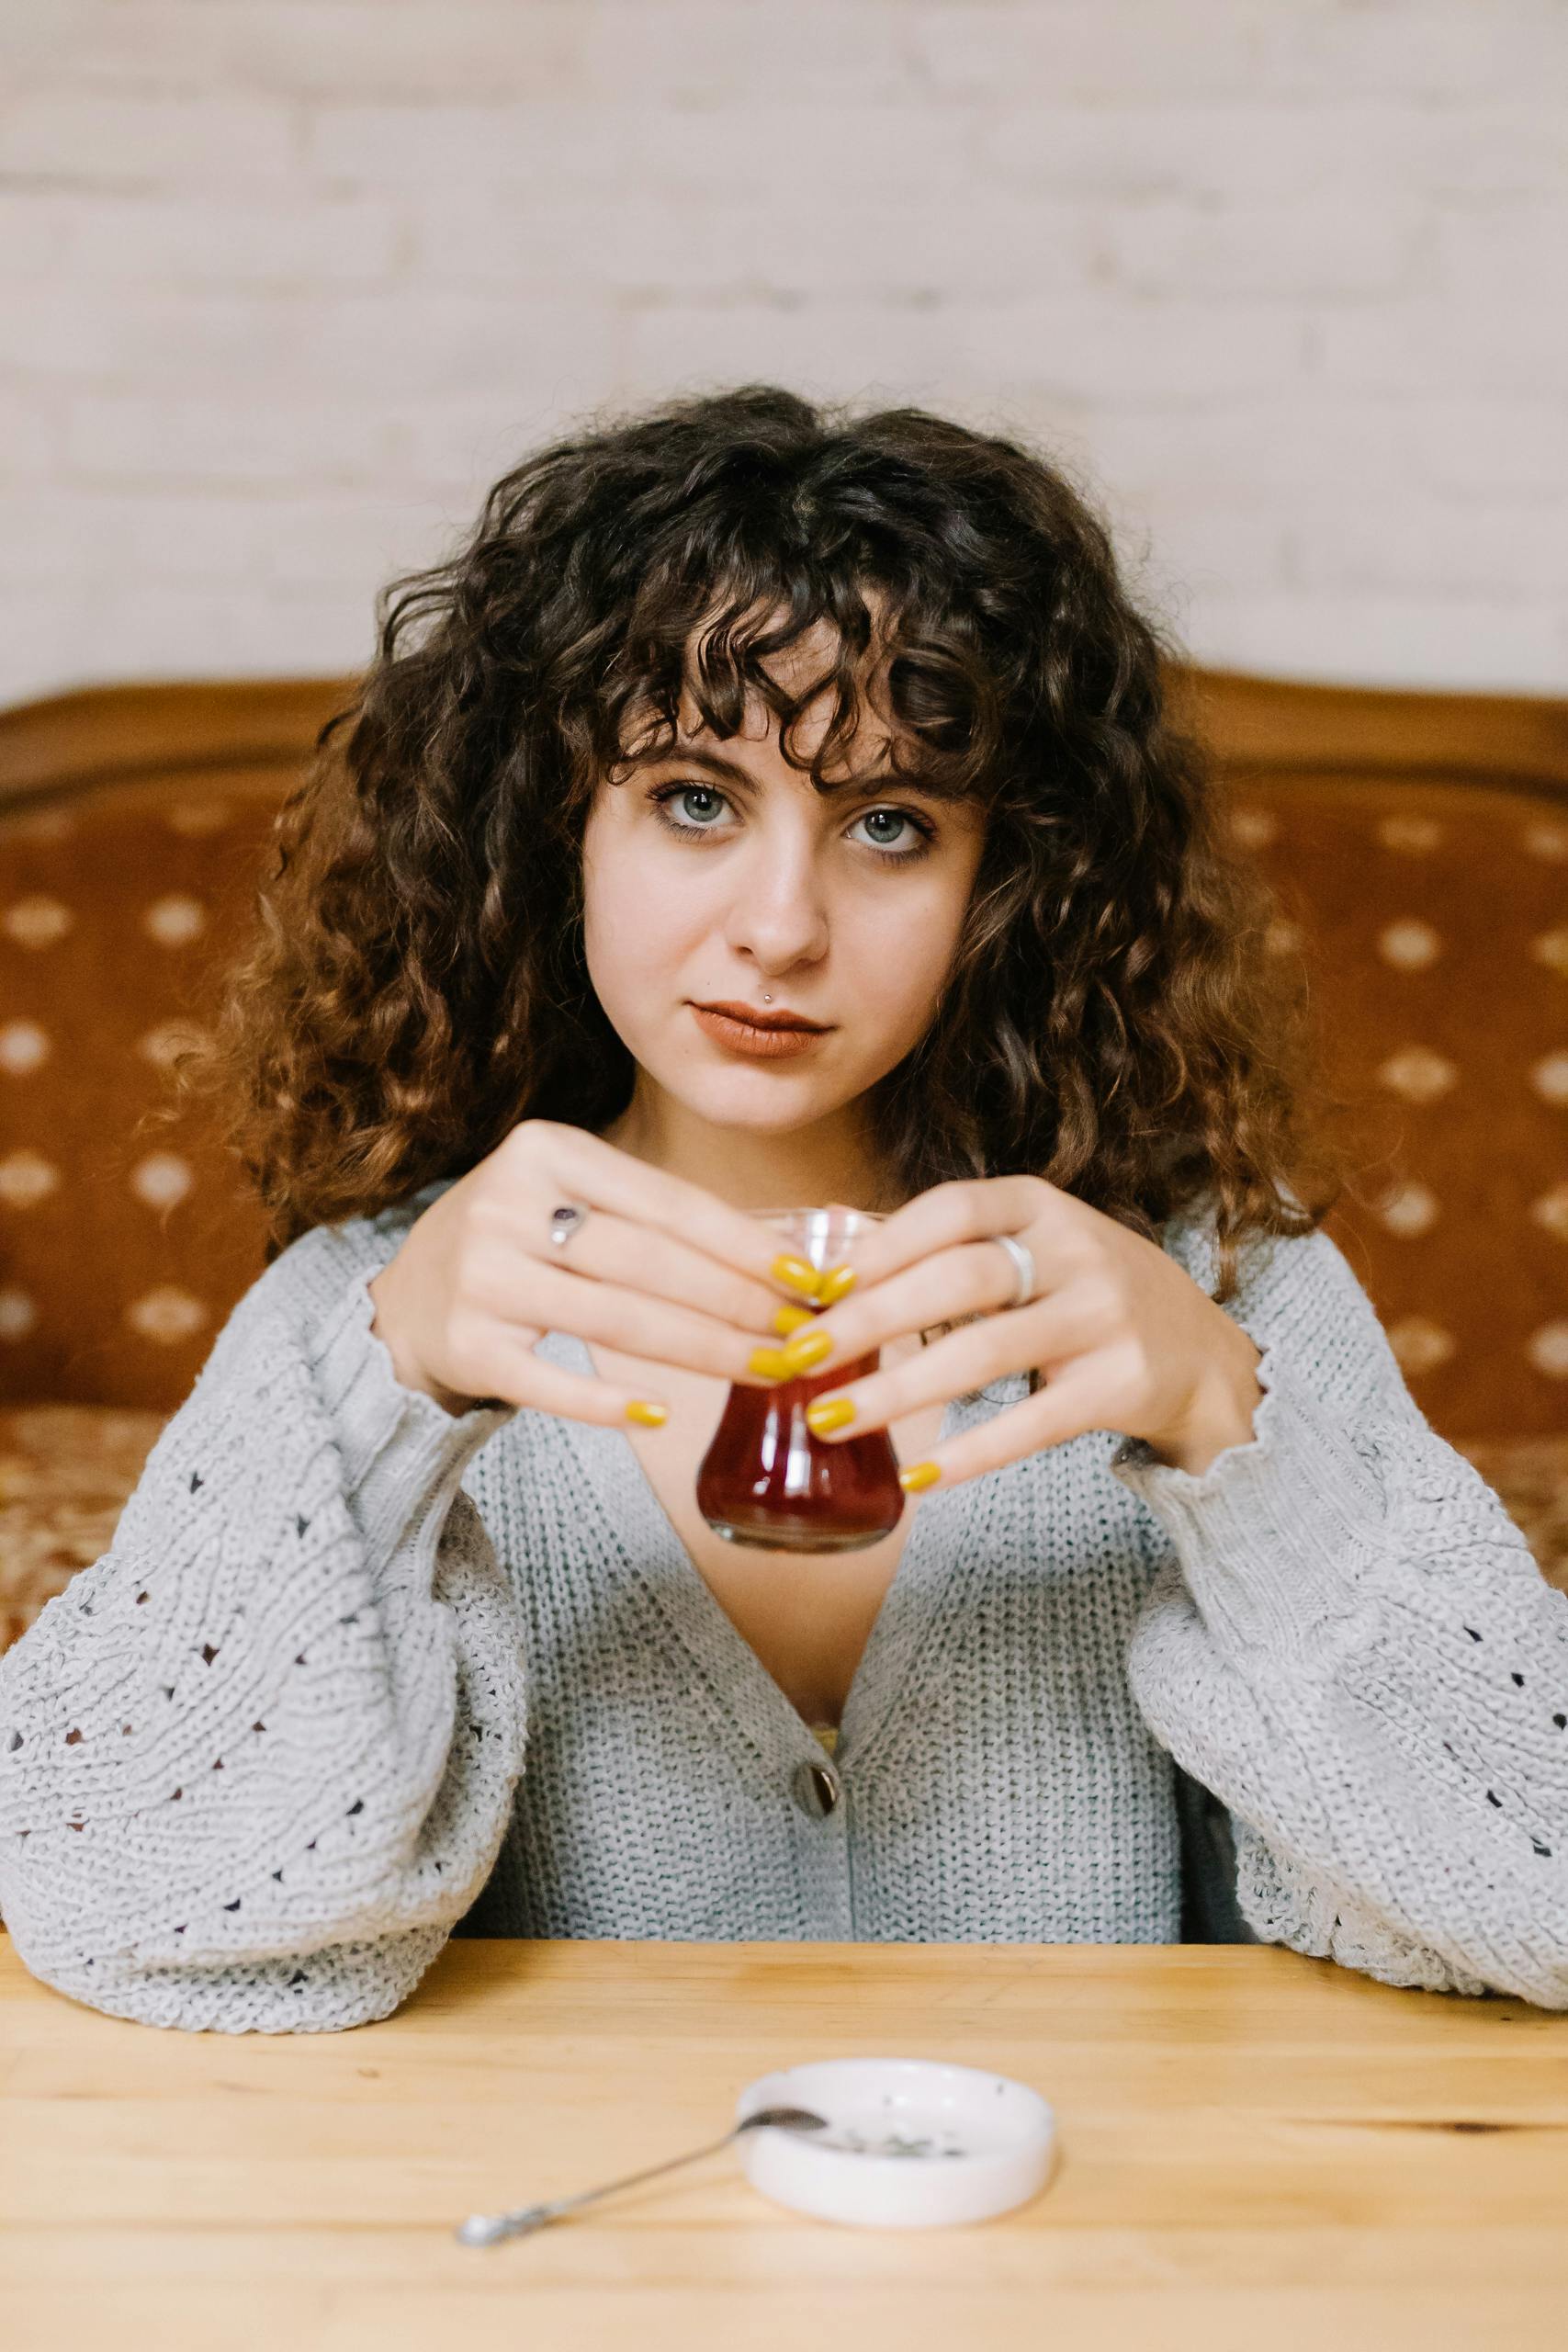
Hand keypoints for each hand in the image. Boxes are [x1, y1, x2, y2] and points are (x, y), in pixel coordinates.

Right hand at [366, 1120, 822, 1425]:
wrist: (403, 1301)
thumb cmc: (519, 1244)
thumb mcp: (568, 1196)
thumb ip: (653, 1217)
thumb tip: (778, 1260)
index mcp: (545, 1151)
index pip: (667, 1202)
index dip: (744, 1244)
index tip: (806, 1278)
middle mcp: (506, 1205)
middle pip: (650, 1262)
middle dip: (739, 1303)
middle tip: (801, 1336)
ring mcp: (480, 1277)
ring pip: (616, 1320)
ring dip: (703, 1350)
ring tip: (766, 1371)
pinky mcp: (464, 1344)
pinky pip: (550, 1382)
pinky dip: (606, 1403)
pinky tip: (660, 1415)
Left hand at [782, 1176, 1265, 1491]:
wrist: (1203, 1357)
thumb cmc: (1086, 1297)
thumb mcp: (1035, 1249)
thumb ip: (953, 1253)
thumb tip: (832, 1266)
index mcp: (1042, 1206)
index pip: (951, 1210)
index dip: (880, 1246)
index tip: (815, 1288)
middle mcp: (1077, 1251)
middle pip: (958, 1280)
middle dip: (868, 1320)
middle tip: (798, 1358)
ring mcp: (1104, 1317)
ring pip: (985, 1353)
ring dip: (899, 1391)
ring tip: (831, 1421)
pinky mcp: (1121, 1384)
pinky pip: (1032, 1423)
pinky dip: (970, 1452)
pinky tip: (917, 1475)